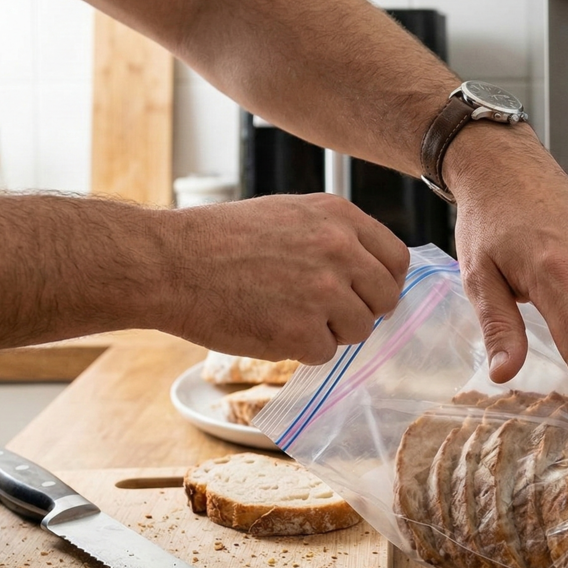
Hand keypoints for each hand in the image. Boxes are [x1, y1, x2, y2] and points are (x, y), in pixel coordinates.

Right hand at [158, 193, 408, 363]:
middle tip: (327, 313)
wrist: (171, 263)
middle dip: (361, 311)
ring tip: (286, 313)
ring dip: (329, 331)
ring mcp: (324, 292)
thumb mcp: (289, 215)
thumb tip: (370, 270)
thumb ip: (335, 237)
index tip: (369, 294)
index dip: (384, 282)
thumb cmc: (220, 239)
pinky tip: (269, 326)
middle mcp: (339, 250)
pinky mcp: (303, 331)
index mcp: (339, 216)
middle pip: (384, 299)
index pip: (396, 259)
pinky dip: (300, 349)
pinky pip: (325, 353)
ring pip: (358, 330)